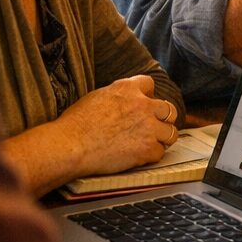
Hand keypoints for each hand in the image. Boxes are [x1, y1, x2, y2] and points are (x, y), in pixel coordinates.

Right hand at [57, 75, 177, 175]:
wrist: (70, 146)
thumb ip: (119, 96)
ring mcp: (148, 127)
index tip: (144, 105)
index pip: (149, 84)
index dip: (147, 95)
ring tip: (150, 143)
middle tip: (153, 127)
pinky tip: (139, 157)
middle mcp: (143, 105)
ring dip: (162, 138)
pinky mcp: (148, 148)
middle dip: (163, 118)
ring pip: (171, 132)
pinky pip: (160, 152)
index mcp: (128, 88)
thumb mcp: (98, 97)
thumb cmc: (75, 124)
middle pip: (169, 109)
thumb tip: (127, 100)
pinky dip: (151, 156)